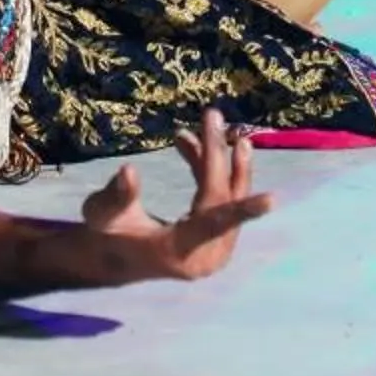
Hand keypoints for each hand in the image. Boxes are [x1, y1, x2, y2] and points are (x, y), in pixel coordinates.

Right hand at [77, 110, 272, 281]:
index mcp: (177, 252)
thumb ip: (117, 196)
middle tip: (212, 115)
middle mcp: (203, 256)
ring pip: (226, 197)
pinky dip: (210, 173)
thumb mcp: (101, 214)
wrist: (112, 260)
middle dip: (217, 156)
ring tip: (210, 123)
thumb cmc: (105, 235)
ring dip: (217, 160)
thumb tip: (129, 169)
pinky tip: (193, 145)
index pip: (213, 226)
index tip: (273, 199)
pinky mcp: (216, 242)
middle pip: (221, 199)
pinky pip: (221, 202)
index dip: (243, 210)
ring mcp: (213, 252)